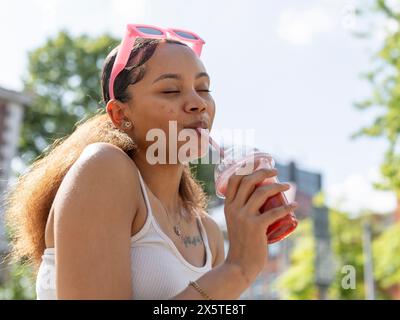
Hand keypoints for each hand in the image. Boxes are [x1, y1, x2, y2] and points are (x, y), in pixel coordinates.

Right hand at [223, 166, 297, 283]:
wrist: (239, 266)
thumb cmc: (241, 244)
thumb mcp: (236, 223)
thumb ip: (243, 212)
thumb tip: (259, 201)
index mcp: (228, 206)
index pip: (234, 179)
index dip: (247, 168)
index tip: (259, 164)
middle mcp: (234, 208)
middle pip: (248, 180)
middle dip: (263, 172)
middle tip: (276, 172)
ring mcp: (244, 217)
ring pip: (262, 192)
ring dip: (278, 186)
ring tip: (288, 186)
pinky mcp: (256, 227)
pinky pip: (274, 212)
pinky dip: (287, 207)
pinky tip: (294, 205)